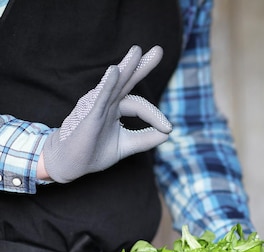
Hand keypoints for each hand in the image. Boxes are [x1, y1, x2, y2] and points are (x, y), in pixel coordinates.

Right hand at [41, 45, 171, 182]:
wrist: (70, 164)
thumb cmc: (95, 152)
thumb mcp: (127, 145)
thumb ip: (146, 138)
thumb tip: (168, 133)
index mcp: (116, 107)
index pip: (140, 105)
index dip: (156, 116)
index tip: (168, 128)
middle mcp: (107, 102)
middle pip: (127, 80)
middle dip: (142, 65)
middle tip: (158, 50)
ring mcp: (96, 105)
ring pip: (114, 83)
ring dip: (126, 67)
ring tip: (137, 50)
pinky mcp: (89, 114)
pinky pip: (100, 97)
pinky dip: (108, 84)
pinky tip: (115, 71)